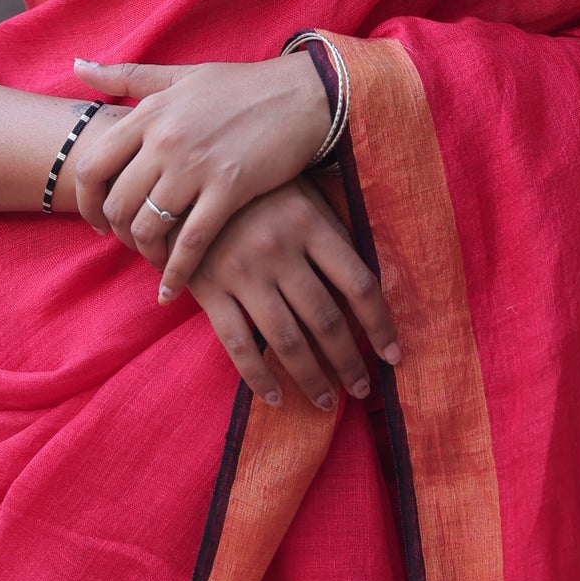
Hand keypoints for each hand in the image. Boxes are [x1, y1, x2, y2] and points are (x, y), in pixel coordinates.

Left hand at [70, 54, 332, 301]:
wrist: (302, 95)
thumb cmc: (241, 85)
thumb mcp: (181, 74)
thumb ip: (127, 76)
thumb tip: (78, 65)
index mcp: (150, 113)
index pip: (93, 165)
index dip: (86, 201)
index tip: (97, 218)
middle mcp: (165, 140)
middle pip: (117, 203)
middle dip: (117, 232)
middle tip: (129, 242)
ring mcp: (196, 166)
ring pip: (147, 226)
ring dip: (144, 252)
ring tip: (154, 258)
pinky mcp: (229, 189)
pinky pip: (190, 243)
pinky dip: (176, 273)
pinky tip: (171, 290)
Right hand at [186, 179, 399, 410]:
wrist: (186, 178)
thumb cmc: (257, 188)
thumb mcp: (303, 194)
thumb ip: (334, 232)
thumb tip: (369, 285)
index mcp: (310, 223)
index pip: (359, 284)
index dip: (381, 325)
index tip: (393, 354)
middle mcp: (279, 249)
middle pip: (326, 319)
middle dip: (348, 362)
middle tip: (362, 389)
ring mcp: (242, 271)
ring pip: (286, 339)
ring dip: (311, 378)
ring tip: (327, 402)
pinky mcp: (208, 288)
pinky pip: (238, 343)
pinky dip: (258, 376)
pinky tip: (275, 398)